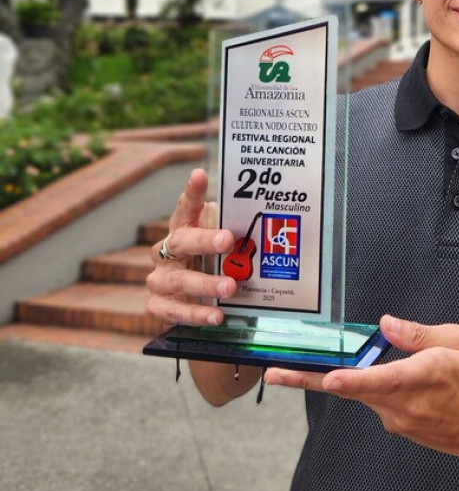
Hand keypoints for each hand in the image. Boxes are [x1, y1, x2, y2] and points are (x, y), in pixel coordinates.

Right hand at [146, 168, 235, 326]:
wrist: (189, 304)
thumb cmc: (210, 266)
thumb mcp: (221, 247)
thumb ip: (232, 233)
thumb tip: (269, 219)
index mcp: (181, 231)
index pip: (186, 208)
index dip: (192, 192)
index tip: (200, 175)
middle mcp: (166, 253)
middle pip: (182, 242)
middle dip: (205, 240)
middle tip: (228, 240)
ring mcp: (159, 280)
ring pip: (180, 281)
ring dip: (206, 284)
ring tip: (230, 287)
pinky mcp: (158, 306)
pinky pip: (175, 311)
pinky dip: (196, 315)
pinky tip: (216, 316)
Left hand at [265, 315, 458, 461]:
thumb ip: (419, 333)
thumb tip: (386, 324)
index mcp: (420, 377)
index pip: (379, 380)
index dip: (351, 380)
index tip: (329, 379)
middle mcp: (403, 403)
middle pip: (350, 389)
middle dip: (311, 379)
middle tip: (275, 373)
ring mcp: (397, 418)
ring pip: (361, 393)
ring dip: (345, 379)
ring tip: (346, 362)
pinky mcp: (397, 425)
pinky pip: (375, 401)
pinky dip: (370, 386)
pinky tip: (392, 377)